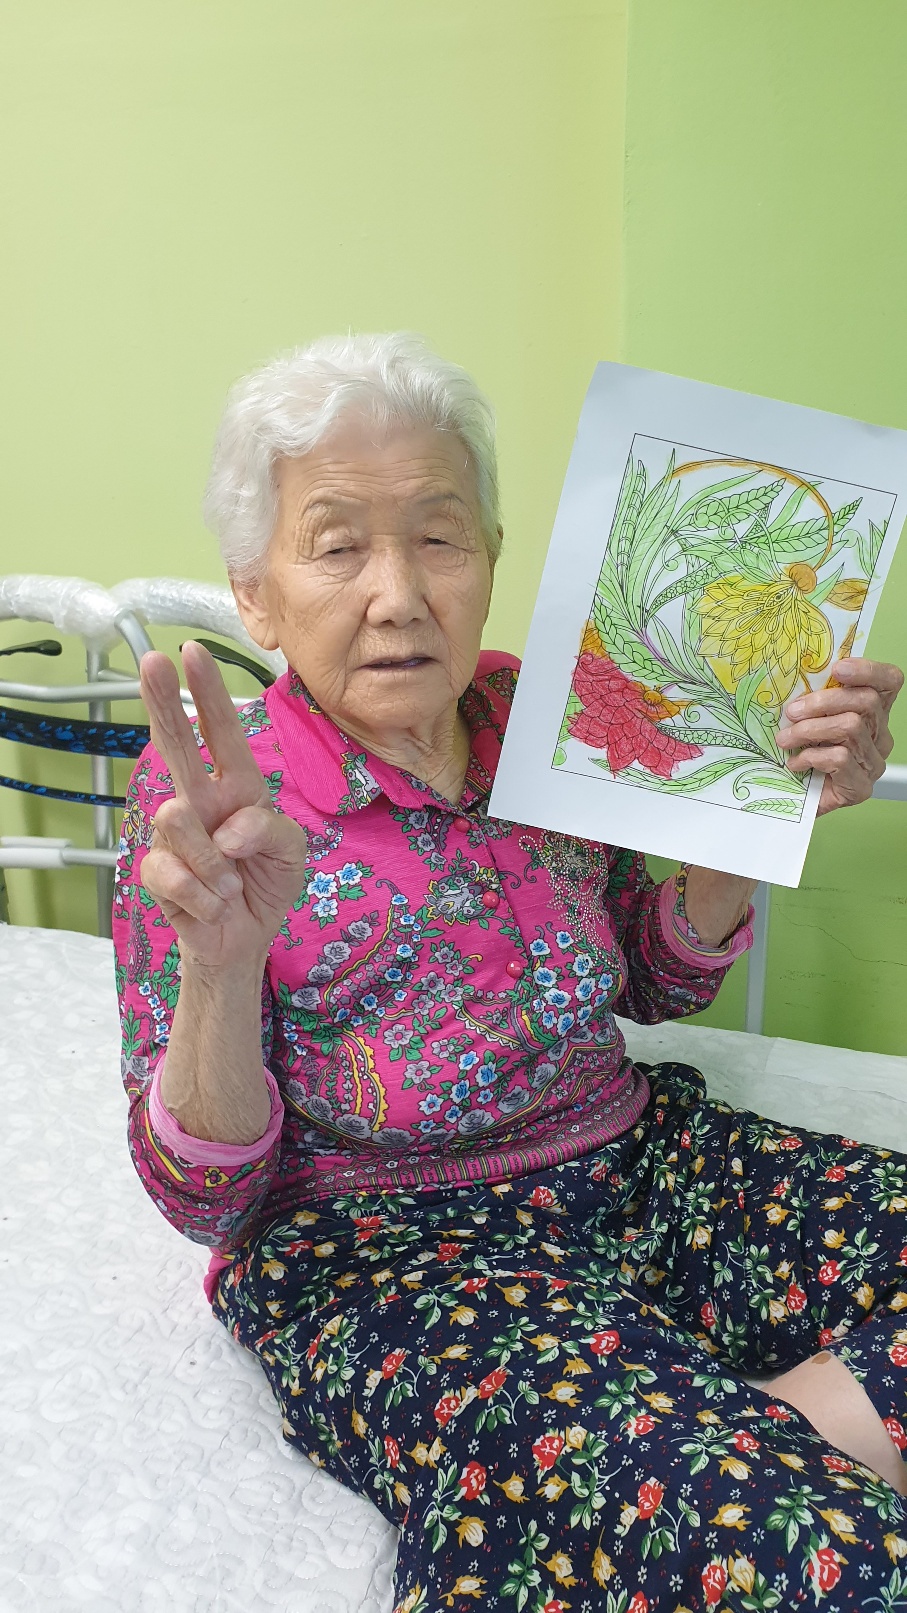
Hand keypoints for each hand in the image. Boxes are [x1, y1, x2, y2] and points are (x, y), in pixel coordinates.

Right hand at [139, 641, 307, 969]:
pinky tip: (213, 905)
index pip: (221, 732)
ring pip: (178, 821)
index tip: (193, 651)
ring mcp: (175, 836)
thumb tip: (227, 827)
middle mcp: (202, 802)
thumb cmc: (266, 882)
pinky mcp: (157, 872)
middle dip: (163, 701)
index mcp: (237, 787)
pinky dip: (205, 897)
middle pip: (177, 744)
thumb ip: (270, 828)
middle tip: (151, 662)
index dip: (208, 693)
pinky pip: (174, 873)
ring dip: (216, 863)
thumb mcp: (292, 851)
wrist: (246, 939)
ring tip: (231, 884)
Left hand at [777, 657, 902, 815]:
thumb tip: (799, 677)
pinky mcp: (861, 787)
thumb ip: (813, 700)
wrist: (791, 800)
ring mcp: (873, 762)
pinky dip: (811, 757)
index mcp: (872, 713)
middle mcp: (879, 736)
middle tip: (792, 711)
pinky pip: (840, 758)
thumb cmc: (800, 754)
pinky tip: (795, 763)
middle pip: (867, 702)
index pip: (888, 682)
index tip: (838, 669)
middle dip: (823, 702)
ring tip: (785, 739)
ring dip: (810, 730)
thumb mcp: (807, 720)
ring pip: (851, 727)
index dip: (869, 670)